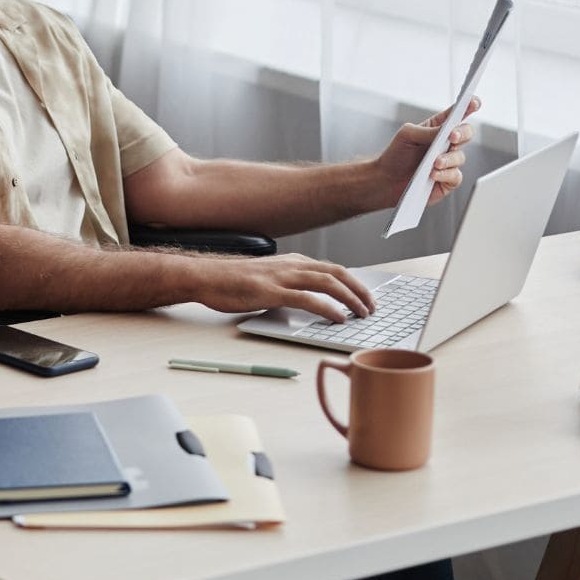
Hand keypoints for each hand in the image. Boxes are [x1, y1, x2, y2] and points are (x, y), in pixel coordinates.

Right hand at [181, 253, 375, 322]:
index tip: (366, 297)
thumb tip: (308, 300)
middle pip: (337, 273)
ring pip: (328, 283)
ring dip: (351, 299)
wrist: (206, 277)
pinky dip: (328, 308)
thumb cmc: (232, 281)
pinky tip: (338, 318)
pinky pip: (308, 299)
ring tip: (362, 313)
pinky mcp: (272, 292)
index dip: (354, 283)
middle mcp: (292, 265)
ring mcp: (282, 277)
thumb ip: (289, 285)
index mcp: (293, 262)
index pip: (333, 269)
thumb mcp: (268, 279)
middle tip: (373, 307)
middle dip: (360, 290)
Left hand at [373, 96, 480, 207]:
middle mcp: (446, 143)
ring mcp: (449, 161)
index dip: (469, 106)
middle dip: (462, 133)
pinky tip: (433, 174)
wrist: (387, 180)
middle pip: (467, 133)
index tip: (474, 102)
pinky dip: (445, 174)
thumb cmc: (396, 155)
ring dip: (448, 159)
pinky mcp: (448, 179)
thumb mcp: (407, 135)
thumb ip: (428, 131)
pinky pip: (455, 176)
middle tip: (452, 136)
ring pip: (460, 157)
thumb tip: (446, 130)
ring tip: (434, 163)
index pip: (457, 114)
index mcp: (438, 127)